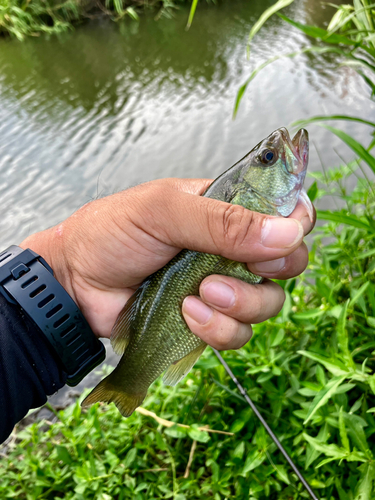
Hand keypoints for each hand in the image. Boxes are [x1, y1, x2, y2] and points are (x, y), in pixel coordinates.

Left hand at [20, 178, 314, 349]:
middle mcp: (230, 247)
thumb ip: (223, 220)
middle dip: (269, 273)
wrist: (76, 283)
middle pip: (287, 263)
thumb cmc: (111, 233)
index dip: (293, 228)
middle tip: (230, 271)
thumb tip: (288, 232)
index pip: (284, 212)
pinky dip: (218, 329)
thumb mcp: (164, 212)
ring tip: (198, 295)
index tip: (278, 242)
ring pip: (268, 303)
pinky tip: (187, 314)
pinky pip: (239, 333)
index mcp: (225, 208)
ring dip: (240, 304)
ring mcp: (221, 285)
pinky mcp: (208, 319)